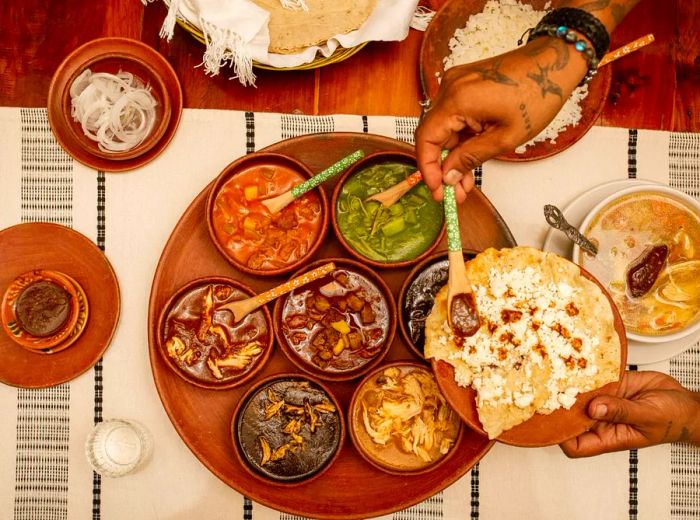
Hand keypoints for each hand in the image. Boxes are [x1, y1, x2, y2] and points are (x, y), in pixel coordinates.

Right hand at [415, 37, 586, 201]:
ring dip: (452, 155)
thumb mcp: (505, 137)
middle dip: (442, 166)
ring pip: (444, 128)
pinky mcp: (464, 85)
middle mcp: (450, 87)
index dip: (427, 167)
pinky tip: (468, 159)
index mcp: (457, 99)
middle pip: (434, 134)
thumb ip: (471, 157)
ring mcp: (456, 84)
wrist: (553, 64)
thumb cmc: (538, 94)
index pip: (426, 138)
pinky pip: (454, 117)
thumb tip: (449, 175)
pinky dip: (460, 139)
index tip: (437, 187)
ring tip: (464, 182)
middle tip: (452, 192)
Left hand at [560, 371, 699, 457]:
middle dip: (559, 405)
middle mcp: (601, 420)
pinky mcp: (609, 384)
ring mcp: (604, 401)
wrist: (685, 402)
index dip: (561, 436)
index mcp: (609, 438)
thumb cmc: (672, 420)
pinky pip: (592, 378)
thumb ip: (621, 412)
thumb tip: (594, 408)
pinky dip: (586, 370)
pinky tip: (579, 361)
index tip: (553, 420)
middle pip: (571, 417)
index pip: (575, 445)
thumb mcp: (648, 417)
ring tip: (558, 370)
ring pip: (578, 395)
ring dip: (569, 384)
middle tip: (548, 389)